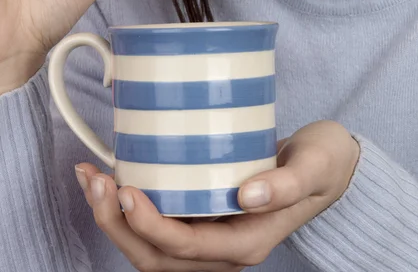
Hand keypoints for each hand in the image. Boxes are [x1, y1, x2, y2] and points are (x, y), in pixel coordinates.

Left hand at [75, 121, 359, 270]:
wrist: (328, 165)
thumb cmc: (322, 163)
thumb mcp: (314, 167)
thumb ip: (286, 184)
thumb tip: (247, 196)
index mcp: (248, 242)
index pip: (186, 248)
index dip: (150, 225)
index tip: (126, 189)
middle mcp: (223, 247)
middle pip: (157, 256)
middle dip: (118, 224)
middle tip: (96, 181)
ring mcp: (211, 233)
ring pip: (150, 246)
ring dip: (116, 218)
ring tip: (92, 179)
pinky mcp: (203, 213)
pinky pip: (159, 223)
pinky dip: (129, 206)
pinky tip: (115, 176)